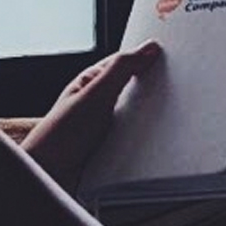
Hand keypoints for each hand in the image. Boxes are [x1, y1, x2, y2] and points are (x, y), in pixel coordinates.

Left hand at [20, 40, 161, 190]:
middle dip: (155, 94)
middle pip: (138, 92)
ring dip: (152, 123)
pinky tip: (154, 145)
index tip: (175, 61)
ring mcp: (108, 127)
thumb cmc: (58, 135)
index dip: (150, 61)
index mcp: (94, 82)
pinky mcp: (115, 150)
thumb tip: (148, 49)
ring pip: (141, 119)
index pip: (129, 64)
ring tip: (167, 122)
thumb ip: (121, 69)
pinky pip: (140, 142)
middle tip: (176, 93)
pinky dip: (147, 143)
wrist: (49, 177)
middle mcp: (101, 103)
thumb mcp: (94, 94)